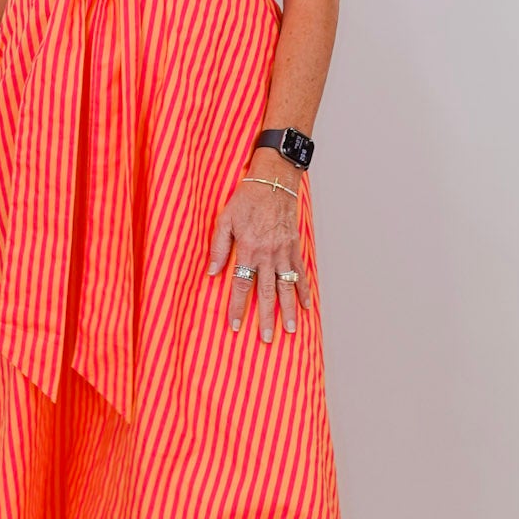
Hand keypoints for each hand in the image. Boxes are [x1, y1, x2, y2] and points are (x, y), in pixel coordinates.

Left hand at [208, 165, 311, 340]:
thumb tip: (211, 272)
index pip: (241, 284)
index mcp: (247, 248)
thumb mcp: (224, 219)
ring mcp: (283, 251)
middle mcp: (267, 254)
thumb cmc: (247, 197)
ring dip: (288, 310)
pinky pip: (300, 272)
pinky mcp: (294, 246)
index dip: (237, 307)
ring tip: (290, 330)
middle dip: (266, 318)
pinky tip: (307, 305)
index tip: (235, 325)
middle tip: (266, 339)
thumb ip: (218, 247)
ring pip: (286, 287)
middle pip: (266, 292)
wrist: (274, 180)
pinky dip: (305, 289)